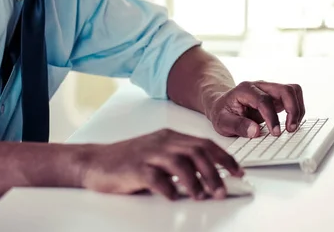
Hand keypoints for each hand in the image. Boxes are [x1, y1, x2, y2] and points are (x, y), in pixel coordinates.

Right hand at [80, 128, 243, 200]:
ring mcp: (147, 153)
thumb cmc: (128, 161)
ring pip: (180, 163)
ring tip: (201, 196)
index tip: (238, 173)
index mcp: (169, 137)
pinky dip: (168, 189)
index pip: (204, 143)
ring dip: (195, 182)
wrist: (95, 161)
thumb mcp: (158, 155)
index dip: (225, 158)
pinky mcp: (134, 168)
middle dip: (214, 173)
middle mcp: (161, 142)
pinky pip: (156, 178)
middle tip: (222, 191)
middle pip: (196, 152)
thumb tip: (211, 178)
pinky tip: (174, 197)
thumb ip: (181, 161)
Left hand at [209, 81, 304, 137]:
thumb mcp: (222, 122)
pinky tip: (291, 123)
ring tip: (292, 127)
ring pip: (292, 91)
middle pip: (285, 90)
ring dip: (298, 108)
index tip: (275, 133)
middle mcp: (260, 86)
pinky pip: (293, 98)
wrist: (221, 104)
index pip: (264, 100)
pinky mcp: (275, 96)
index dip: (272, 117)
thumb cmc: (222, 112)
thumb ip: (237, 126)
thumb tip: (255, 131)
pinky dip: (297, 109)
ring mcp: (269, 89)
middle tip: (290, 129)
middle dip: (293, 110)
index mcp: (245, 90)